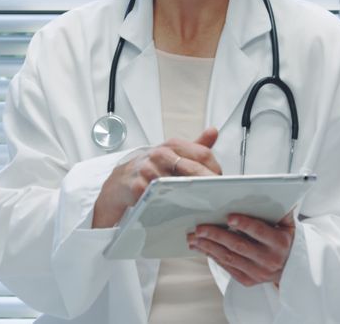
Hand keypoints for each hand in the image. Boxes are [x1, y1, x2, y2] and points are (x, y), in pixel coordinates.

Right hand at [92, 128, 221, 227]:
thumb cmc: (149, 169)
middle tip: (217, 196)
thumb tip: (213, 131)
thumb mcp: (172, 155)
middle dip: (206, 184)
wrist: (119, 183)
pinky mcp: (137, 186)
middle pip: (192, 169)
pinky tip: (176, 208)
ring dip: (188, 196)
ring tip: (198, 204)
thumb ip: (195, 146)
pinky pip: (159, 196)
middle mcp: (160, 154)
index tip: (220, 182)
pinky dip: (169, 203)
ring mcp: (148, 169)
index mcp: (172, 146)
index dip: (214, 170)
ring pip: (177, 184)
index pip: (202, 154)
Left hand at [188, 212, 294, 287]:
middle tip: (200, 228)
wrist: (290, 268)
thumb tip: (273, 192)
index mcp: (279, 243)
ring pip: (229, 258)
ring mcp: (257, 272)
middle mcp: (269, 260)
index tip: (229, 217)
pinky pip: (227, 267)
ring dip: (208, 247)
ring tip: (194, 238)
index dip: (244, 224)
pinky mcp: (248, 280)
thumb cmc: (285, 242)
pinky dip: (213, 256)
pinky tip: (202, 247)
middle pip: (238, 246)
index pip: (260, 232)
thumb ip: (280, 210)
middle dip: (216, 235)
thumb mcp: (289, 225)